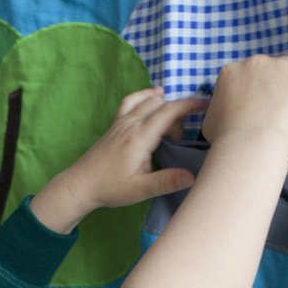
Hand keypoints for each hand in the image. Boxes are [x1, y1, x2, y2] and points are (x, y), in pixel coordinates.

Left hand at [29, 89, 206, 233]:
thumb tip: (192, 176)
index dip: (190, 105)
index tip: (207, 104)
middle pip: (162, 105)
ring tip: (168, 131)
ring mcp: (121, 122)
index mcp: (139, 137)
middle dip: (178, 117)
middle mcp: (130, 124)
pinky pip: (132, 101)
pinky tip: (153, 98)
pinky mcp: (115, 125)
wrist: (80, 185)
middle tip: (177, 144)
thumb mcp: (140, 190)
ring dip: (164, 108)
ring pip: (148, 101)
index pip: (169, 111)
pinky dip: (146, 97)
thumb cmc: (110, 188)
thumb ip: (166, 182)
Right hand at [201, 55, 287, 156]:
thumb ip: (220, 108)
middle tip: (271, 108)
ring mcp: (279, 67)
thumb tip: (226, 112)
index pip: (245, 75)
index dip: (251, 90)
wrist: (251, 143)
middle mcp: (254, 63)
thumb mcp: (211, 120)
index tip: (254, 105)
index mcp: (231, 72)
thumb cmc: (225, 137)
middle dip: (270, 84)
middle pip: (267, 68)